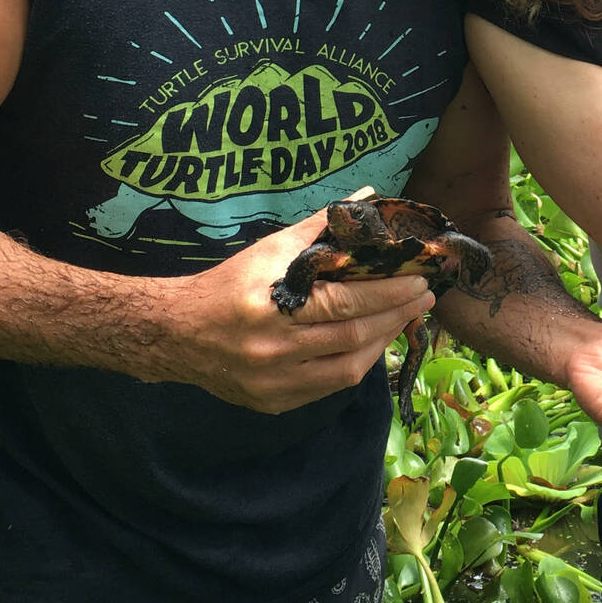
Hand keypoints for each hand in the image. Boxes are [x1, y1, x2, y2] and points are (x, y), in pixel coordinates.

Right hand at [150, 204, 434, 414]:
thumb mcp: (270, 250)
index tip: (419, 278)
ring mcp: (274, 382)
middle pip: (352, 337)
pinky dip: (355, 363)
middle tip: (424, 295)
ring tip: (404, 317)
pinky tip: (371, 342)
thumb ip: (320, 227)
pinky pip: (328, 388)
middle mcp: (273, 350)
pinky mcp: (274, 403)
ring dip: (383, 342)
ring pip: (347, 369)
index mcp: (271, 308)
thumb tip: (366, 199)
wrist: (177, 332)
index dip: (388, 293)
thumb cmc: (228, 285)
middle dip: (396, 315)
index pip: (345, 303)